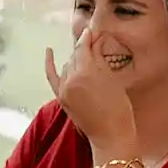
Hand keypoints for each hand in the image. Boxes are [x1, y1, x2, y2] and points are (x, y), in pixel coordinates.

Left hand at [44, 30, 136, 156]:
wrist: (111, 135)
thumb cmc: (119, 109)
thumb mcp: (112, 80)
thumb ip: (100, 59)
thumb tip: (95, 42)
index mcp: (86, 73)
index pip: (83, 48)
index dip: (88, 39)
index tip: (93, 32)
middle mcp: (71, 80)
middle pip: (75, 56)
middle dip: (84, 49)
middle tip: (95, 43)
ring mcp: (64, 90)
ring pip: (68, 66)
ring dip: (77, 61)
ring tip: (90, 60)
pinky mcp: (61, 98)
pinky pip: (52, 77)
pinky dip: (50, 64)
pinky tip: (48, 51)